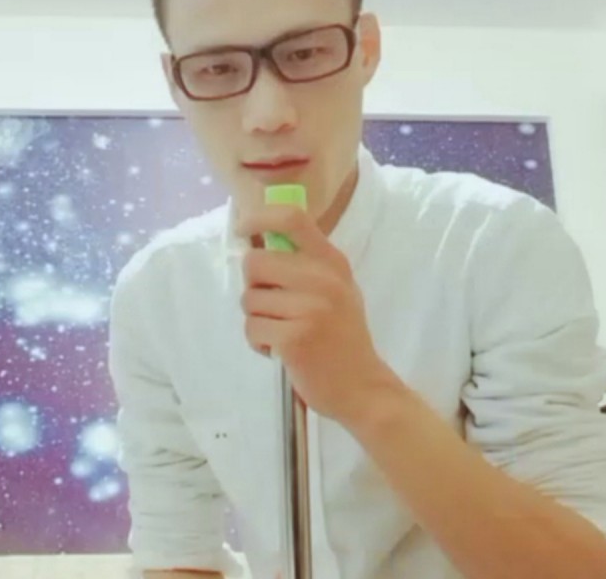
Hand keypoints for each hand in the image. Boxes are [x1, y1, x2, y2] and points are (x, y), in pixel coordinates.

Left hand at [237, 204, 390, 423]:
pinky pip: (252, 328)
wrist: (362, 387)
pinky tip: (280, 350)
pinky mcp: (294, 338)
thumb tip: (257, 245)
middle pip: (255, 262)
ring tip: (282, 332)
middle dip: (253, 286)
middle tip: (271, 305)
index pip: (292, 219)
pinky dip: (258, 342)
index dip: (259, 218)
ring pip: (249, 299)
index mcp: (332, 262)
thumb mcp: (338, 289)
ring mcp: (309, 308)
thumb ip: (306, 265)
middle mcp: (322, 279)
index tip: (243, 229)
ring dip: (257, 319)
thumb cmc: (344, 337)